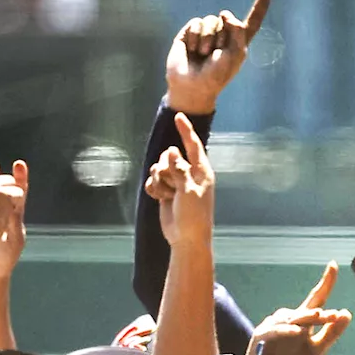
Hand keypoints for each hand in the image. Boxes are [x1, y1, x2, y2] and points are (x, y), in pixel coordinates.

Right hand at [145, 113, 213, 249]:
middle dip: (165, 169)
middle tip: (171, 187)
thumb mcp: (188, 191)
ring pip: (158, 169)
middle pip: (169, 157)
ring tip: (167, 196)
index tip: (178, 115)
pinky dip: (153, 189)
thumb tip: (171, 150)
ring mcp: (176, 182)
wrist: (186, 239)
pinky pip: (153, 181)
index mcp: (201, 171)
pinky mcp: (166, 192)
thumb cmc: (193, 216)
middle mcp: (188, 174)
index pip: (193, 145)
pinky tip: (159, 199)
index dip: (185, 130)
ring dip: (159, 182)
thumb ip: (179, 169)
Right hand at [165, 0, 270, 115]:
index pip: (250, 25)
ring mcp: (205, 34)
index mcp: (237, 44)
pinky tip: (192, 50)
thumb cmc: (215, 76)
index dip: (258, 10)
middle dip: (222, 37)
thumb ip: (238, 30)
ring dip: (208, 38)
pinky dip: (195, 36)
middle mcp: (222, 37)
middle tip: (214, 57)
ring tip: (203, 54)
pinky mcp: (189, 34)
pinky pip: (196, 23)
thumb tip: (224, 13)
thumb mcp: (235, 55)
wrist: (191, 87)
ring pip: (212, 20)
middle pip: (227, 20)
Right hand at [246, 263, 351, 354]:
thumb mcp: (317, 350)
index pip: (316, 299)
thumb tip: (346, 313)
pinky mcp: (260, 337)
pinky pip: (274, 331)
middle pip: (307, 312)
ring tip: (320, 317)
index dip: (326, 283)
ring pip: (292, 319)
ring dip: (306, 318)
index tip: (334, 264)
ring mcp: (273, 327)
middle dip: (321, 314)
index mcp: (303, 322)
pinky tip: (298, 332)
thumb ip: (331, 333)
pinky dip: (286, 330)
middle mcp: (288, 320)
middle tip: (335, 315)